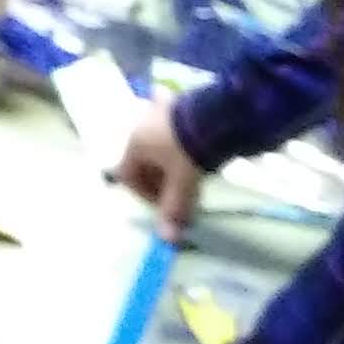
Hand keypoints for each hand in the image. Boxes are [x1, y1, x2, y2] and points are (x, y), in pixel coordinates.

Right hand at [111, 101, 203, 232]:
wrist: (217, 113)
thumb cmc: (190, 150)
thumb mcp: (183, 182)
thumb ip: (174, 209)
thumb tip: (167, 240)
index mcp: (135, 144)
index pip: (127, 175)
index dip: (144, 194)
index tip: (165, 203)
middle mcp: (140, 125)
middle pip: (142, 159)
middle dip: (158, 178)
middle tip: (180, 190)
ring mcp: (159, 111)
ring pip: (156, 141)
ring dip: (168, 158)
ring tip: (192, 169)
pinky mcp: (178, 103)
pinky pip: (171, 122)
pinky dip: (180, 134)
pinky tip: (194, 137)